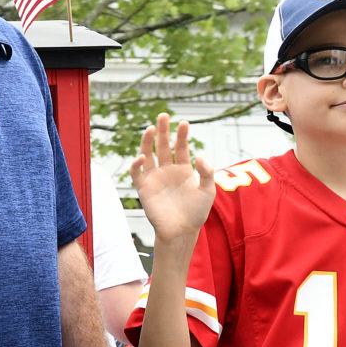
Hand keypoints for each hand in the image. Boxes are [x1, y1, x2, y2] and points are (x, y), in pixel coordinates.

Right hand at [131, 114, 215, 243]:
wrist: (181, 231)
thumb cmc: (196, 213)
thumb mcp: (208, 190)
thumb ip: (207, 172)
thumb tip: (199, 156)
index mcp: (184, 170)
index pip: (181, 147)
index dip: (182, 135)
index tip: (184, 123)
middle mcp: (168, 171)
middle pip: (164, 146)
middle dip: (164, 131)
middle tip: (163, 115)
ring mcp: (155, 178)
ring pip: (149, 154)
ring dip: (148, 141)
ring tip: (151, 128)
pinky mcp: (144, 188)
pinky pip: (138, 173)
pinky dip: (137, 164)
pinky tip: (142, 156)